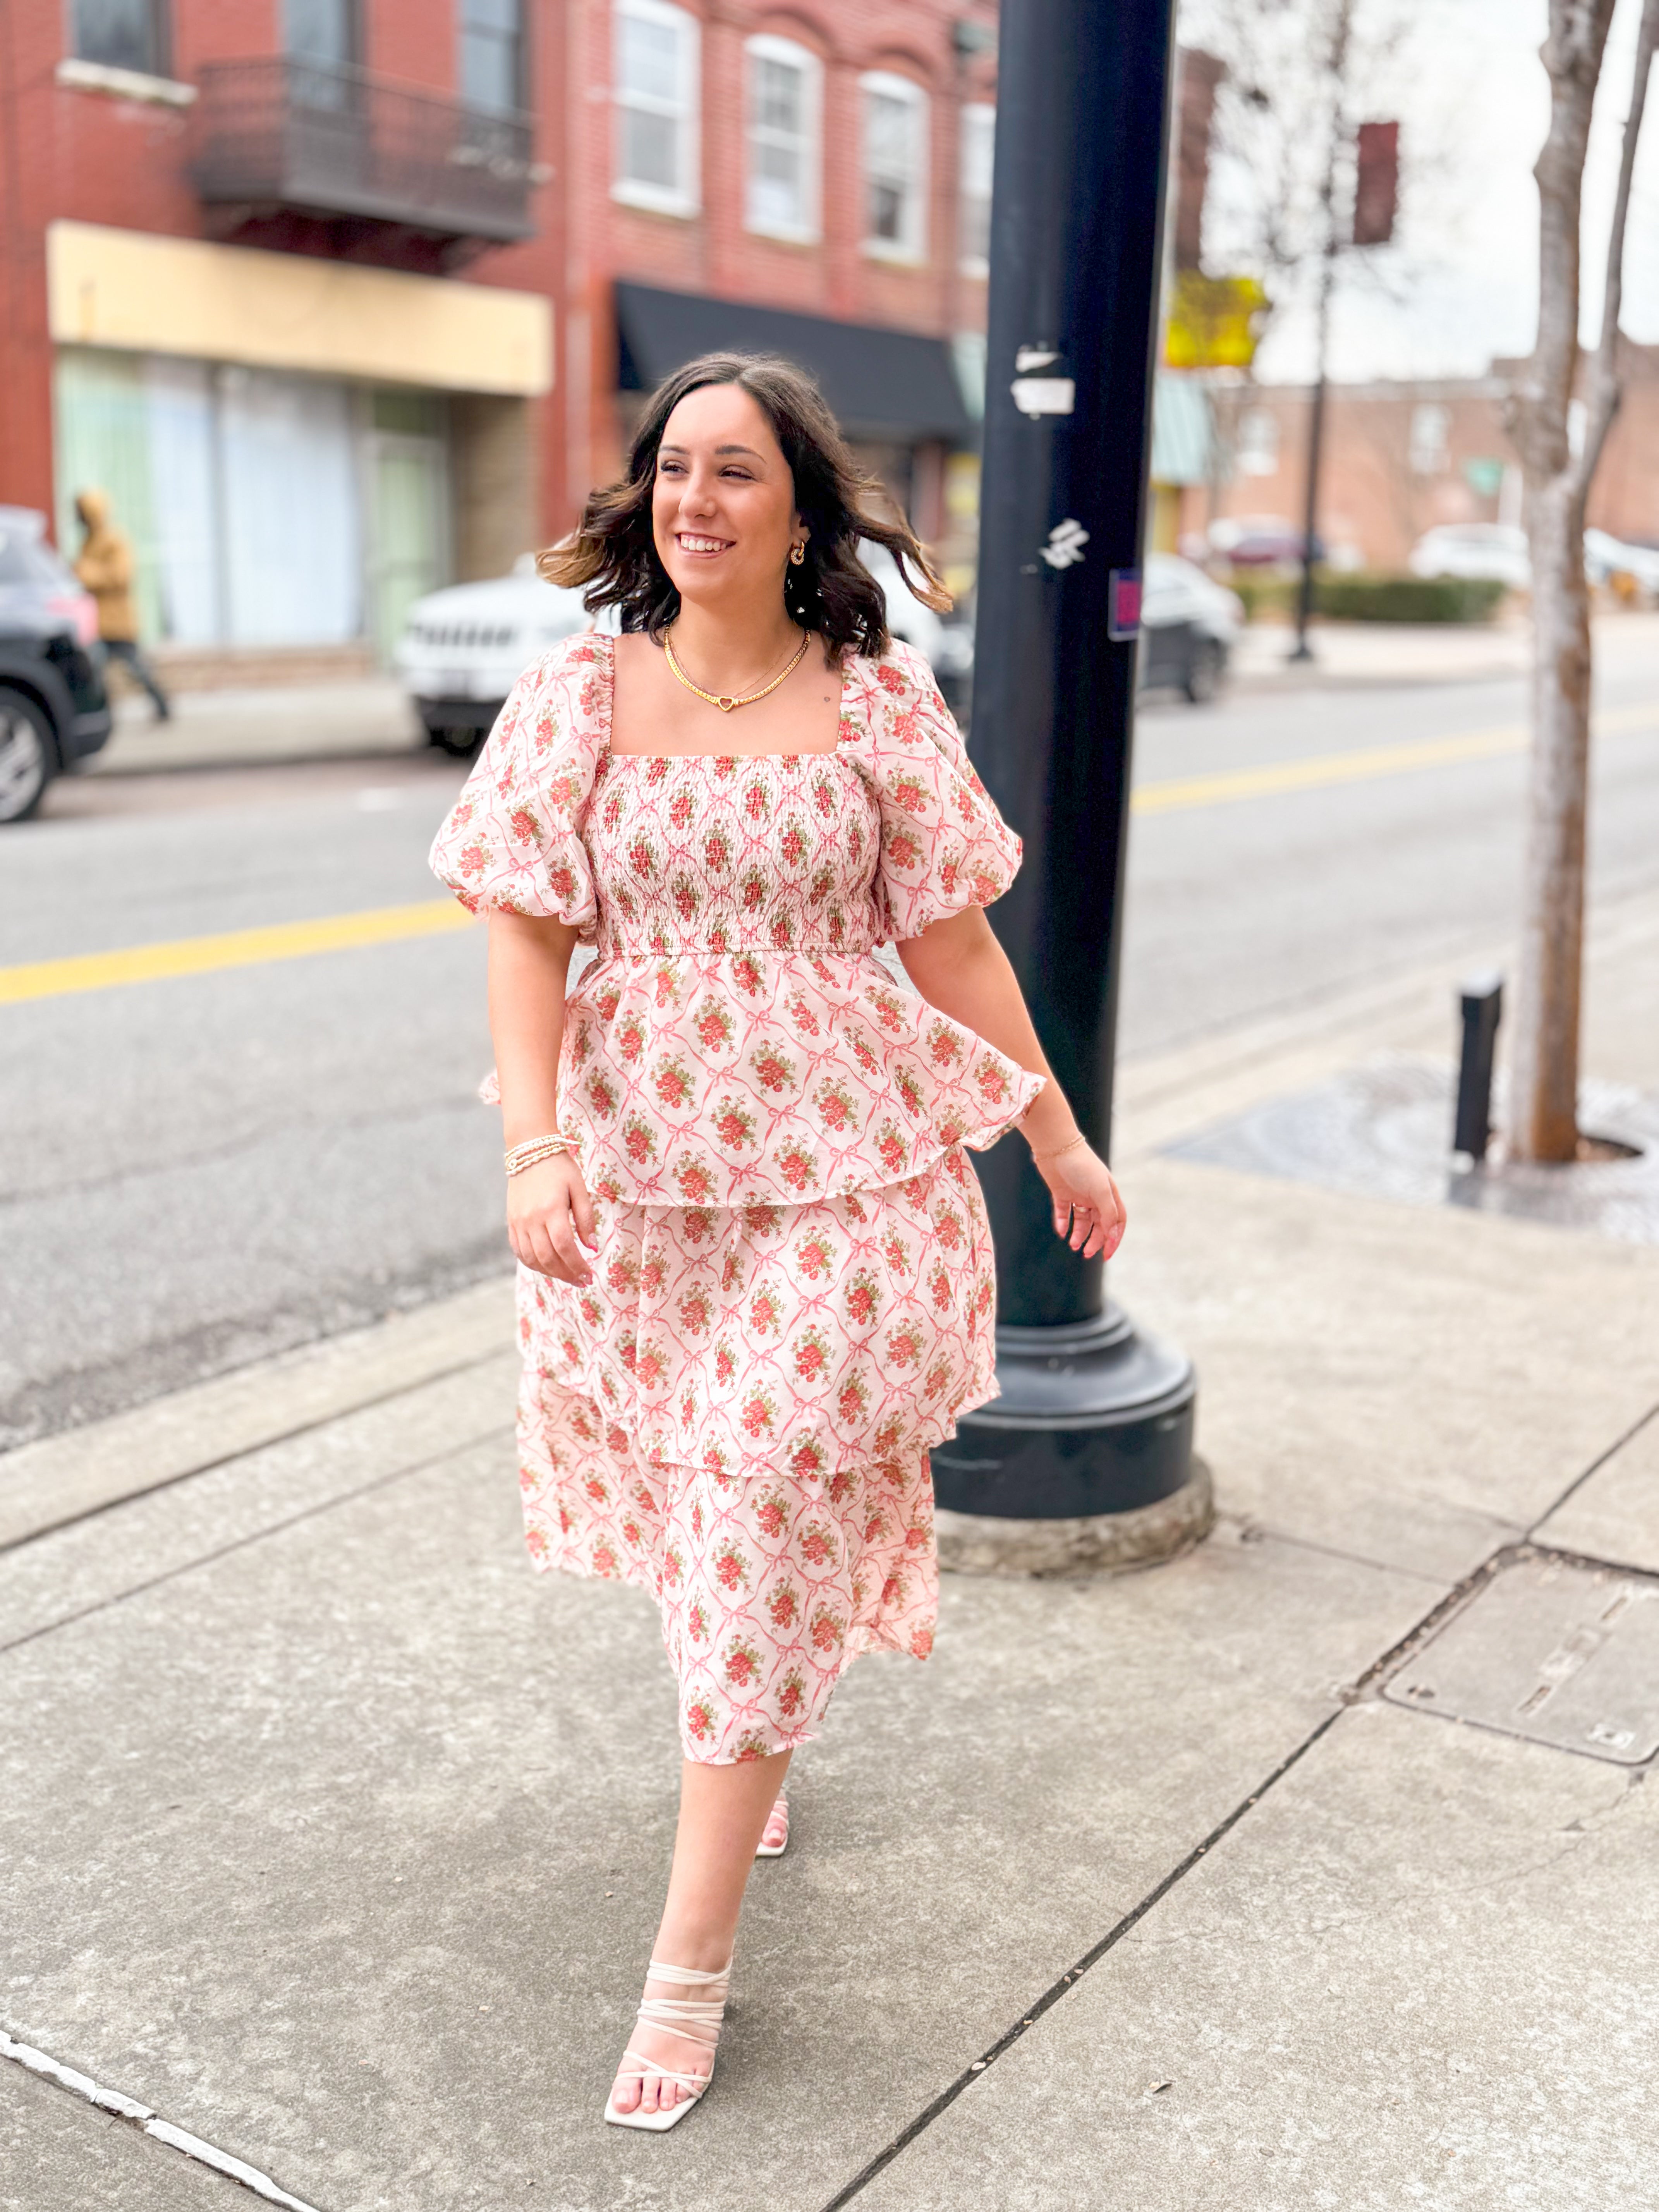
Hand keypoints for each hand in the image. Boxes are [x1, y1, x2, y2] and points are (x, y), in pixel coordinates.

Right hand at [506, 1154, 596, 1284]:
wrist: (530, 1150)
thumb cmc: (560, 1168)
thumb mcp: (580, 1188)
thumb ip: (586, 1218)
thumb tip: (591, 1246)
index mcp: (551, 1209)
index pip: (564, 1247)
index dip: (577, 1265)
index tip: (589, 1275)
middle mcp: (532, 1219)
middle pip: (548, 1257)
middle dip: (566, 1274)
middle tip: (581, 1281)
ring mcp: (518, 1222)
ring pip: (532, 1258)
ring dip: (550, 1272)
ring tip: (567, 1276)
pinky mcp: (511, 1222)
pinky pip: (519, 1251)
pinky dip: (533, 1263)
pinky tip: (547, 1267)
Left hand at [1032, 1136, 1125, 1260]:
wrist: (1056, 1147)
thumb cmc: (1082, 1166)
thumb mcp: (1101, 1190)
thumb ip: (1109, 1213)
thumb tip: (1113, 1236)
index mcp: (1109, 1194)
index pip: (1117, 1222)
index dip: (1114, 1239)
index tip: (1106, 1255)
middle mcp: (1095, 1196)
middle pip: (1099, 1225)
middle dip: (1094, 1240)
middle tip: (1085, 1253)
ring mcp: (1078, 1194)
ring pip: (1082, 1221)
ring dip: (1079, 1235)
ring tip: (1073, 1244)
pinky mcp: (1061, 1192)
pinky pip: (1063, 1213)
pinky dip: (1063, 1223)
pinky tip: (1061, 1231)